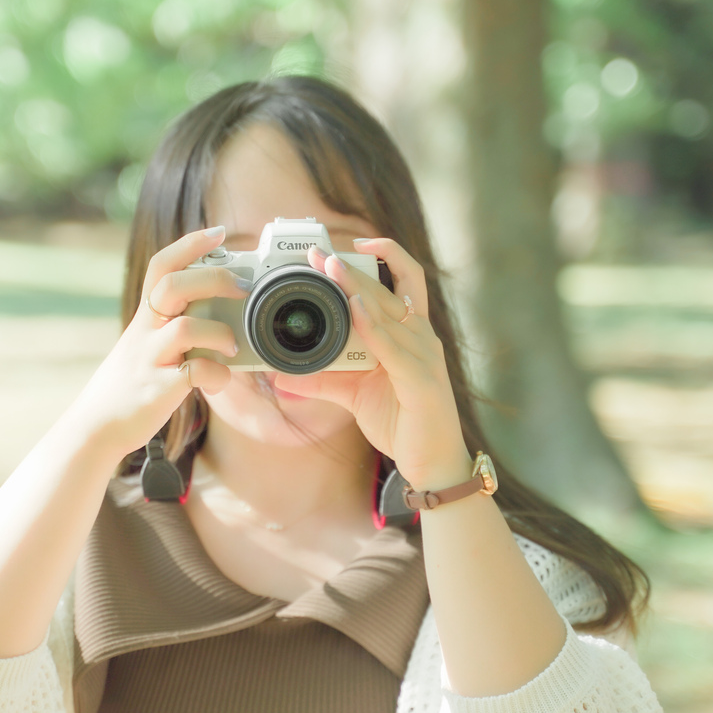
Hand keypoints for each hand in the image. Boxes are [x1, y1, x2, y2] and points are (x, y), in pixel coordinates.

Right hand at [65, 225, 244, 461]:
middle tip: (243, 288)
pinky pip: (195, 373)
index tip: (219, 232)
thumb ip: (170, 324)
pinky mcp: (158, 389)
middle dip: (215, 279)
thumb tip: (215, 308)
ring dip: (219, 333)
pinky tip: (219, 380)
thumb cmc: (129, 384)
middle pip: (175, 285)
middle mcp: (144, 332)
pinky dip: (216, 375)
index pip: (162, 265)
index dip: (189, 244)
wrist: (95, 427)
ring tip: (232, 345)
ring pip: (186, 328)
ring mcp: (149, 359)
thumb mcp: (143, 344)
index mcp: (143, 316)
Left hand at [270, 239, 471, 489]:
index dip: (375, 258)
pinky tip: (355, 310)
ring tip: (331, 269)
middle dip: (354, 267)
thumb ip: (322, 379)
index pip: (399, 281)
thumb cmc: (402, 421)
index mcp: (410, 333)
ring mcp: (424, 356)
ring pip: (391, 311)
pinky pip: (395, 347)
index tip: (335, 249)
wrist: (432, 463)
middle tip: (319, 252)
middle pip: (391, 288)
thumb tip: (280, 373)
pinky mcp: (421, 381)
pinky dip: (374, 325)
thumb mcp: (354, 394)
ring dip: (359, 287)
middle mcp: (420, 337)